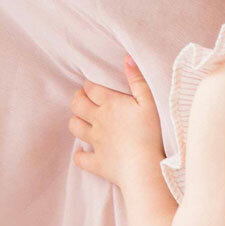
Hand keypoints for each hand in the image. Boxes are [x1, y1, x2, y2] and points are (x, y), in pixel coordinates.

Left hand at [69, 58, 163, 188]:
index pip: (90, 88)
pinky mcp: (97, 162)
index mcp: (110, 104)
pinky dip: (80, 155)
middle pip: (77, 105)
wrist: (144, 167)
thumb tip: (127, 58)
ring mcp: (95, 142)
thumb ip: (137, 80)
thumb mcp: (149, 102)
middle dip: (77, 99)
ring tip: (82, 120)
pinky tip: (83, 152)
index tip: (92, 86)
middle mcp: (98, 121)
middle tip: (83, 99)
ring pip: (75, 127)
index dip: (89, 85)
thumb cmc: (150, 133)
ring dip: (76, 122)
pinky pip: (81, 158)